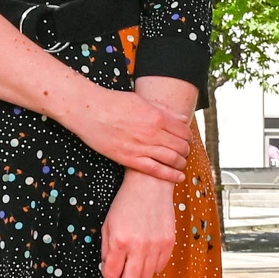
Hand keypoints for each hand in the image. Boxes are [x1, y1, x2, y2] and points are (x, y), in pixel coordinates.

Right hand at [67, 88, 194, 183]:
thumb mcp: (142, 100)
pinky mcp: (130, 159)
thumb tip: (182, 118)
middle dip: (187, 150)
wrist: (89, 111)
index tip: (188, 140)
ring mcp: (141, 147)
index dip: (189, 137)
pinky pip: (156, 170)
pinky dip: (171, 175)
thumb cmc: (114, 103)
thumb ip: (164, 110)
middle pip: (181, 146)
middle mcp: (152, 132)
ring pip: (172, 159)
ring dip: (181, 162)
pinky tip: (178, 177)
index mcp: (156, 116)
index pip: (184, 130)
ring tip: (182, 163)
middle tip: (185, 152)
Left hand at [101, 166, 177, 277]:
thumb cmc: (126, 203)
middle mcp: (138, 246)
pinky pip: (161, 267)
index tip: (111, 269)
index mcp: (119, 241)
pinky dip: (153, 265)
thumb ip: (106, 249)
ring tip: (136, 260)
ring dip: (139, 272)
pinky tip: (148, 253)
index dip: (109, 274)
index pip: (111, 275)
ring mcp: (156, 246)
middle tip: (123, 268)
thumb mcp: (108, 224)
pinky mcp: (169, 243)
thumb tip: (108, 268)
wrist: (150, 185)